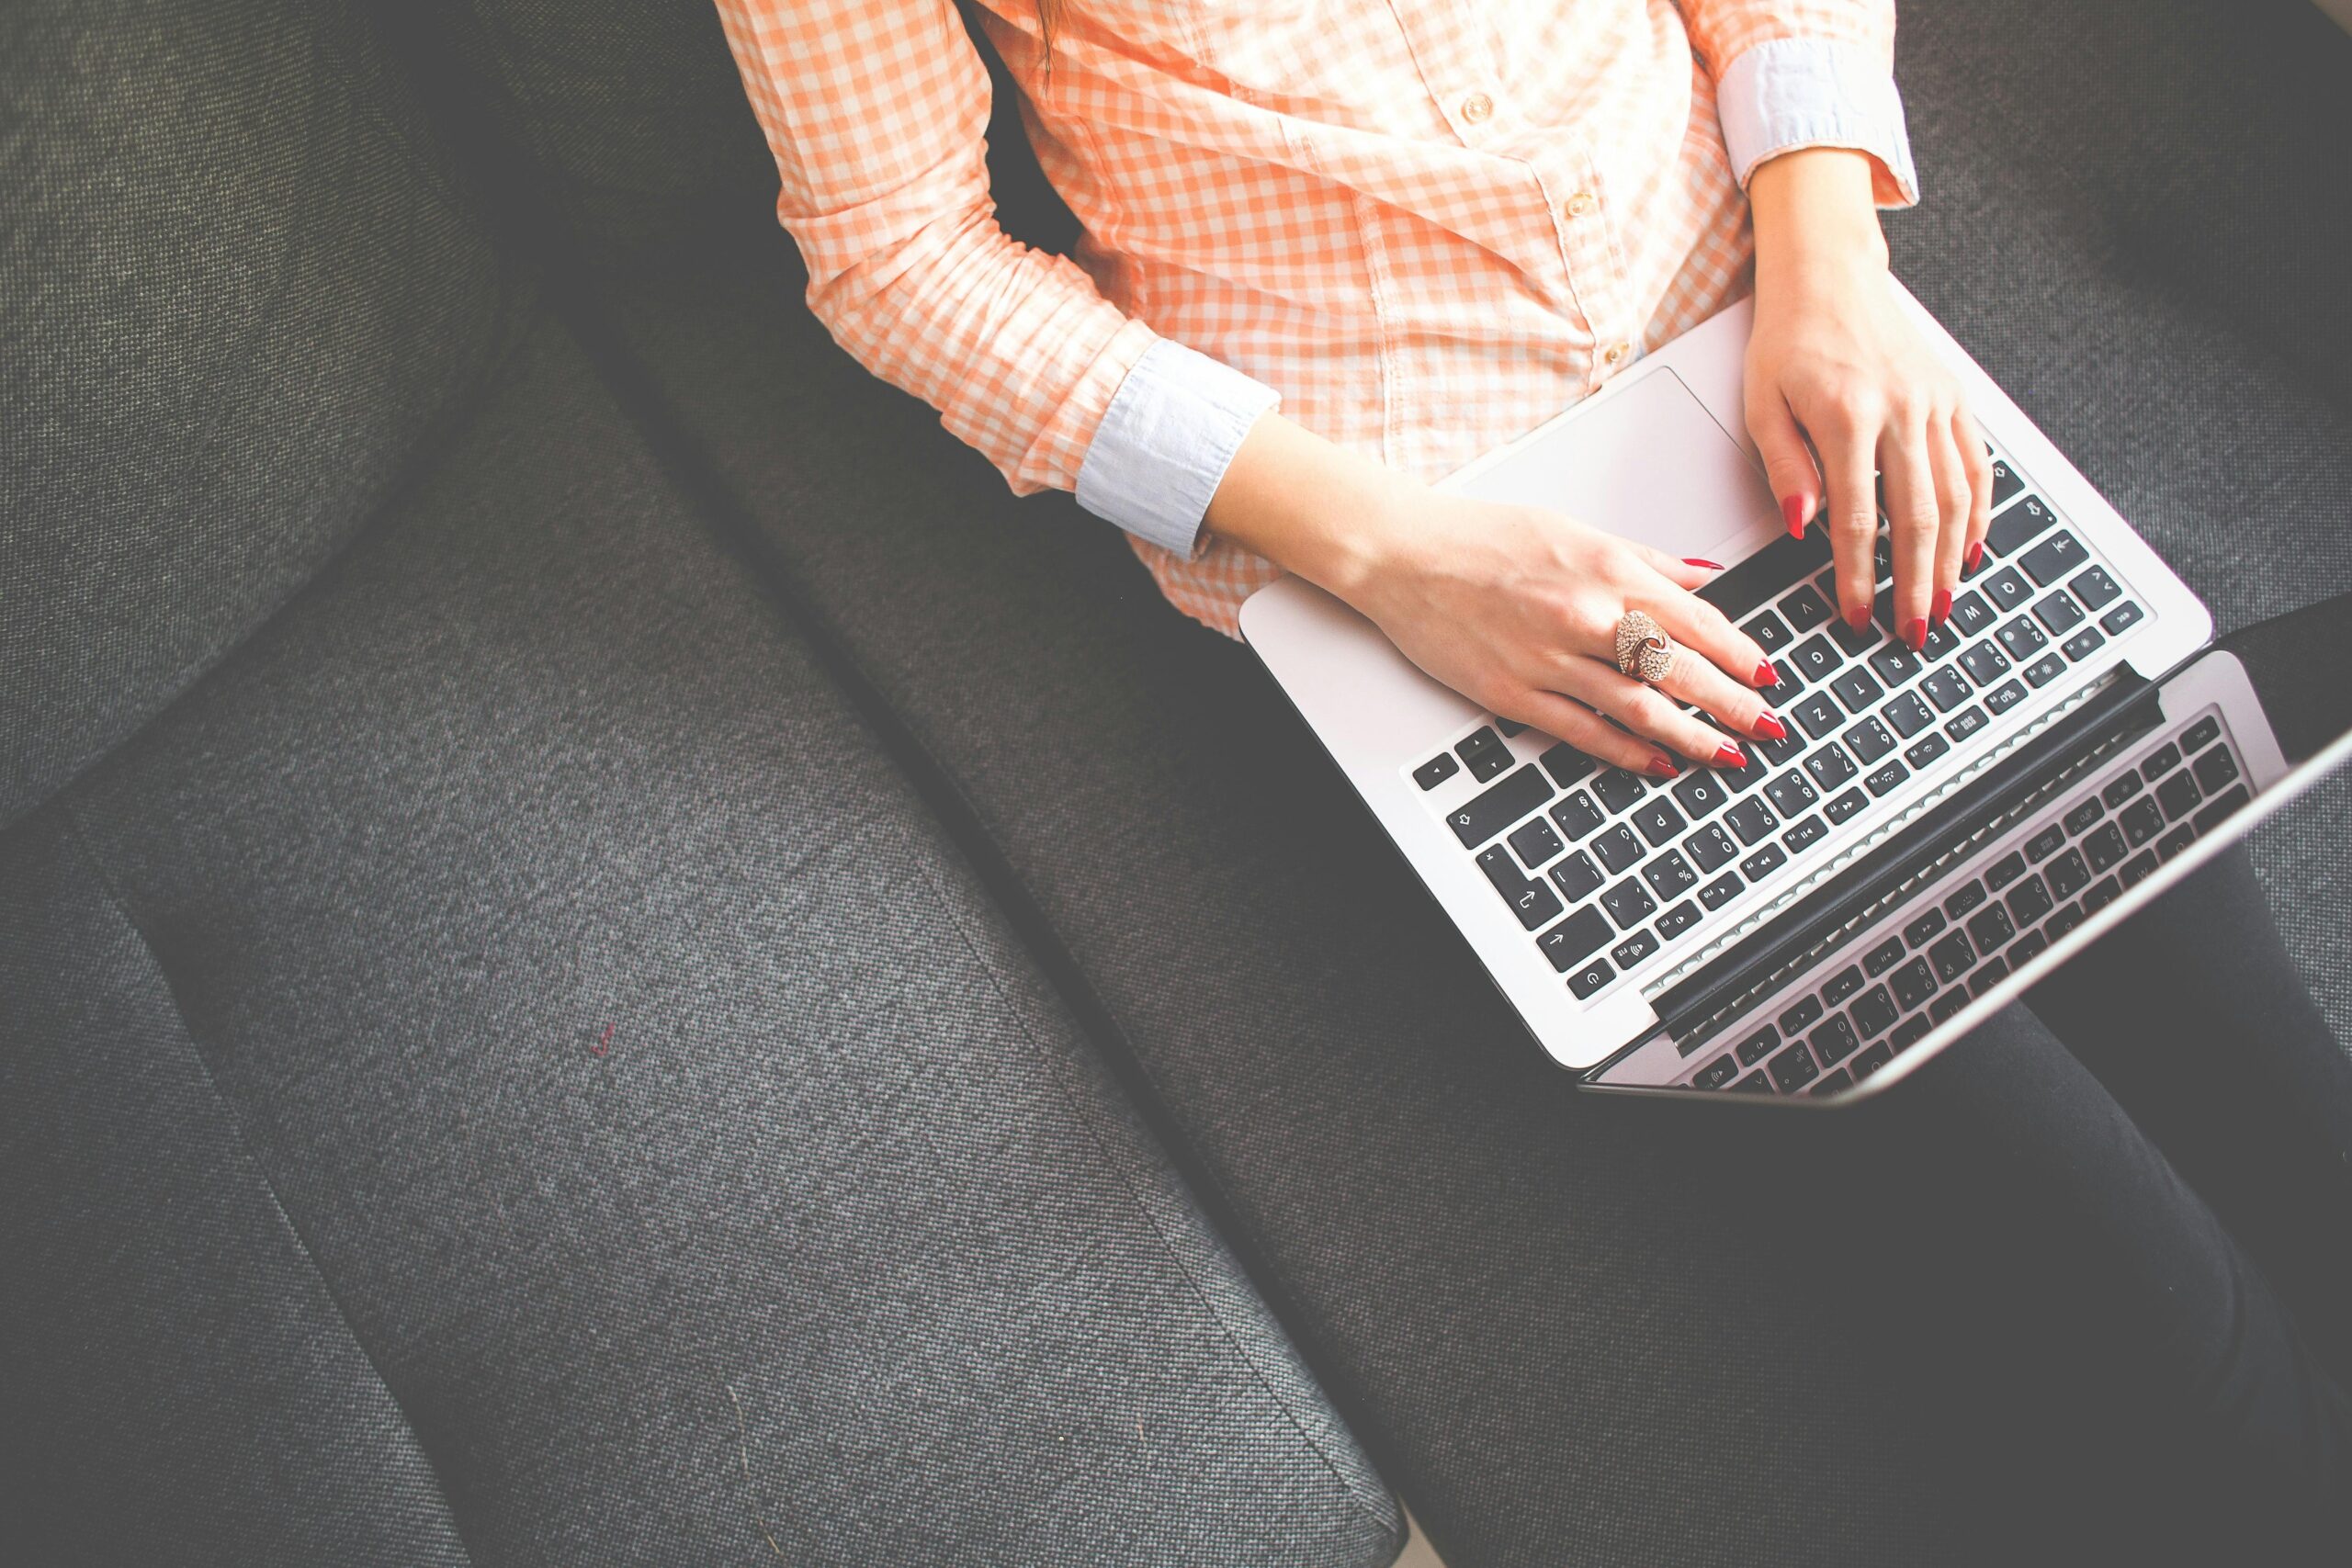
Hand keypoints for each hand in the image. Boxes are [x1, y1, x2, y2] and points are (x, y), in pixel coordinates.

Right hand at [1345, 490, 1784, 775]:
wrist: (1404, 555)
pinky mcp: (1514, 693)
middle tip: (1769, 727)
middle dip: (1734, 704)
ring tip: (1727, 755)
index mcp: (1607, 570)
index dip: (1741, 654)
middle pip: (1680, 670)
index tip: (1768, 676)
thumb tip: (1703, 579)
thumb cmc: (1482, 538)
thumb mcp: (1576, 531)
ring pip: (1640, 708)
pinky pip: (1585, 731)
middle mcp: (1585, 616)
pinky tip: (1658, 763)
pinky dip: (1628, 751)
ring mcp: (1550, 659)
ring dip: (1692, 737)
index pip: (1696, 621)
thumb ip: (1645, 560)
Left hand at [1746, 150, 1992, 648]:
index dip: (1858, 576)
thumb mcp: (1762, 403)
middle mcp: (1901, 410)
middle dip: (1916, 583)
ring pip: (1956, 497)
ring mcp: (1935, 403)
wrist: (1829, 276)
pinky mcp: (1954, 397)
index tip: (1856, 615)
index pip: (1858, 519)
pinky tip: (1970, 550)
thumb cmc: (1788, 339)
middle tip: (1913, 631)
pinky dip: (1979, 512)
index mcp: (1848, 417)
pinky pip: (1976, 464)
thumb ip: (1785, 467)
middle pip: (1918, 518)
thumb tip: (1803, 527)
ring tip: (1943, 604)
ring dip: (1952, 559)